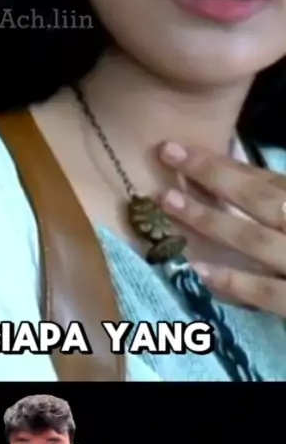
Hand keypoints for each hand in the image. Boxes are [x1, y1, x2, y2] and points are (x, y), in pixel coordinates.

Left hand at [156, 141, 285, 315]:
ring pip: (258, 241)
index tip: (184, 149)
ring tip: (170, 202)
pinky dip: (236, 282)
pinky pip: (271, 293)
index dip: (225, 163)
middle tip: (168, 155)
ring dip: (212, 221)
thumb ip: (281, 192)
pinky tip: (200, 270)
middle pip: (261, 198)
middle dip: (214, 176)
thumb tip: (246, 177)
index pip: (268, 180)